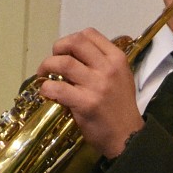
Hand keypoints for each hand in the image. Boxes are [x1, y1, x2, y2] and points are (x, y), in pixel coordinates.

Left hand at [35, 29, 141, 159]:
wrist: (128, 138)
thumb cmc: (120, 109)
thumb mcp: (120, 79)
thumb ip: (102, 64)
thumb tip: (72, 57)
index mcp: (117, 59)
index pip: (90, 34)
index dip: (72, 40)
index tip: (66, 52)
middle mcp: (108, 68)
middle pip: (75, 42)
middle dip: (58, 47)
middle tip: (52, 61)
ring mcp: (97, 85)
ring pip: (63, 63)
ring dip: (47, 66)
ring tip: (43, 75)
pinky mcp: (85, 103)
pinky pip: (58, 88)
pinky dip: (46, 88)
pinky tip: (46, 92)